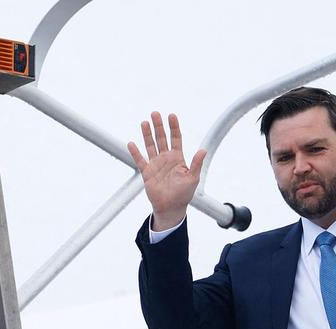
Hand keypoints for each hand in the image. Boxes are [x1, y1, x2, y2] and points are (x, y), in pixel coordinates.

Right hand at [127, 112, 206, 230]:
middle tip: (155, 113)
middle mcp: (166, 159)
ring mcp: (156, 165)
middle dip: (159, 126)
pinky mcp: (147, 173)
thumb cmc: (184, 194)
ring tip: (144, 122)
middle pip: (161, 138)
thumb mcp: (193, 178)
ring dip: (147, 134)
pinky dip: (135, 152)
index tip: (171, 115)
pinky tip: (131, 143)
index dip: (174, 127)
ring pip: (150, 146)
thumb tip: (203, 150)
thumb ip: (196, 164)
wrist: (171, 207)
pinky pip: (140, 160)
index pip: (176, 138)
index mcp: (178, 158)